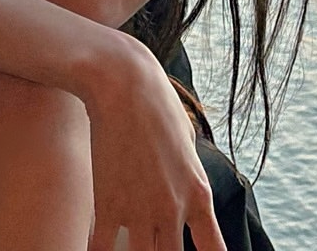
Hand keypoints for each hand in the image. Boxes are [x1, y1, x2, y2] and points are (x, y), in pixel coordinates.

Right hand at [83, 35, 225, 250]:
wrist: (124, 83)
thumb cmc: (157, 103)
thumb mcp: (186, 140)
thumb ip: (188, 173)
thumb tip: (185, 185)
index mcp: (198, 193)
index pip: (213, 249)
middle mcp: (172, 209)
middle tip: (157, 249)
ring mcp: (139, 210)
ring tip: (128, 250)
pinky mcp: (108, 205)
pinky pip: (103, 250)